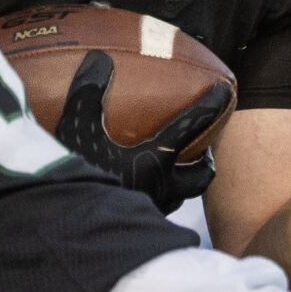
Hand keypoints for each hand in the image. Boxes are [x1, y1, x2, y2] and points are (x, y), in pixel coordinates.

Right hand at [55, 50, 230, 214]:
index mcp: (154, 161)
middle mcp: (160, 190)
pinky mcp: (133, 231)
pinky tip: (136, 195)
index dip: (210, 106)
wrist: (66, 233)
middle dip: (204, 160)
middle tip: (201, 146)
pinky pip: (153, 214)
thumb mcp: (76, 131)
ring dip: (180, 183)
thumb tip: (98, 58)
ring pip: (178, 198)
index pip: (191, 127)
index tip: (225, 92)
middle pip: (200, 177)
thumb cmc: (73, 180)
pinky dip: (152, 201)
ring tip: (172, 171)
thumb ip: (87, 94)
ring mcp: (150, 215)